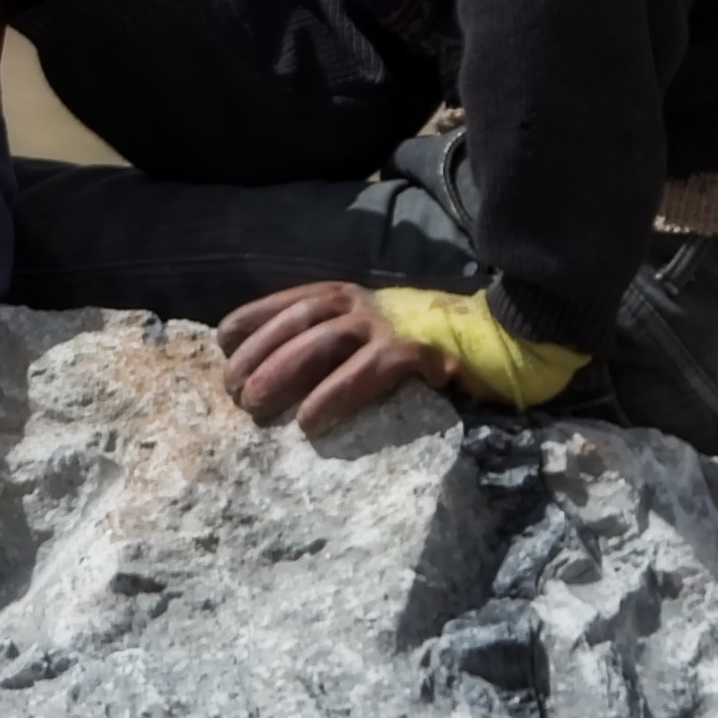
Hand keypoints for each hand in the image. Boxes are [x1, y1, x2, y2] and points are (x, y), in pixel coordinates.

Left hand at [217, 280, 453, 430]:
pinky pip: (368, 370)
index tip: (223, 345)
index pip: (286, 302)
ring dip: (282, 372)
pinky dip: (335, 394)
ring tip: (257, 406)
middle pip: (296, 323)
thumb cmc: (418, 346)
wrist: (494, 338)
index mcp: (344, 296)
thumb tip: (269, 375)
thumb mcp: (365, 334)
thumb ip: (327, 343)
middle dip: (258, 355)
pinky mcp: (417, 352)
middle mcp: (361, 303)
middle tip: (234, 391)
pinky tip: (310, 421)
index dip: (251, 319)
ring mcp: (389, 325)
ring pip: (323, 341)